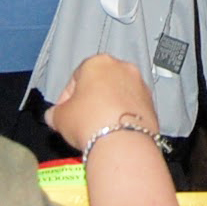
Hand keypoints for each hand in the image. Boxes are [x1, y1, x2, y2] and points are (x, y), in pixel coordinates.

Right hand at [43, 54, 162, 149]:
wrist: (122, 142)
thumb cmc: (88, 121)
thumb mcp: (60, 117)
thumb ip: (55, 112)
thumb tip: (54, 116)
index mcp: (97, 62)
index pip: (76, 77)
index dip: (66, 98)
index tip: (63, 113)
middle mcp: (122, 67)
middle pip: (100, 83)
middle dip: (90, 100)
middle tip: (80, 120)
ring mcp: (140, 84)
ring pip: (118, 94)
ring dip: (108, 107)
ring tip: (98, 129)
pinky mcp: (152, 104)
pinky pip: (132, 108)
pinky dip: (123, 116)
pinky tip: (114, 132)